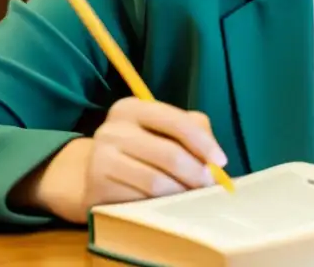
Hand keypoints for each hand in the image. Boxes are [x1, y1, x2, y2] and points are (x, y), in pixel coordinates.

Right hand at [15, 97, 227, 223]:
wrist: (92, 175)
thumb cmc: (140, 148)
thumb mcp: (163, 130)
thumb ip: (193, 131)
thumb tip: (214, 159)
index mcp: (131, 108)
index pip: (175, 121)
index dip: (203, 142)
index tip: (221, 161)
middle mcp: (111, 130)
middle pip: (168, 154)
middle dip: (196, 173)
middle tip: (209, 186)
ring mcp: (100, 160)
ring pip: (155, 182)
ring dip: (180, 193)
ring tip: (191, 196)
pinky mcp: (95, 190)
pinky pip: (138, 202)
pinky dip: (158, 206)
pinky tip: (165, 205)